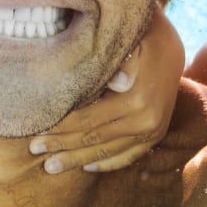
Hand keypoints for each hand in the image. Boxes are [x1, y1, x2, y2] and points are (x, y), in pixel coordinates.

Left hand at [29, 8, 183, 172]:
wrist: (172, 47)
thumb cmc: (138, 39)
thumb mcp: (128, 41)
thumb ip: (119, 61)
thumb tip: (118, 82)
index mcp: (135, 98)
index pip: (87, 119)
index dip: (59, 129)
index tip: (34, 134)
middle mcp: (145, 120)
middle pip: (94, 138)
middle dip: (61, 146)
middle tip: (35, 151)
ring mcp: (152, 131)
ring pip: (108, 151)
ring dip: (78, 160)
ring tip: (52, 166)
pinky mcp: (156, 135)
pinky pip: (129, 156)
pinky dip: (107, 162)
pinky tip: (86, 167)